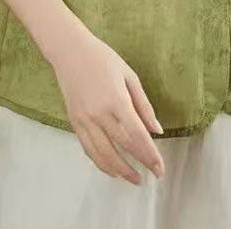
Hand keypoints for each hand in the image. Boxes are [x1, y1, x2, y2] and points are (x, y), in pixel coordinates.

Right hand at [50, 27, 165, 185]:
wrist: (70, 51)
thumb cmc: (102, 58)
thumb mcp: (129, 75)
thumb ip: (143, 105)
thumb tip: (157, 130)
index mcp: (116, 100)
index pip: (137, 135)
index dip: (150, 155)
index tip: (160, 168)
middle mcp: (99, 114)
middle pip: (122, 147)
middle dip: (140, 164)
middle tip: (154, 176)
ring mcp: (84, 120)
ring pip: (103, 154)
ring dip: (120, 170)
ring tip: (134, 179)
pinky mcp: (74, 122)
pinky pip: (88, 149)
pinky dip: (100, 163)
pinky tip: (112, 169)